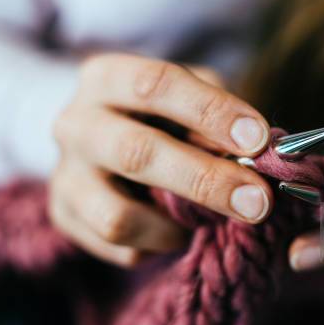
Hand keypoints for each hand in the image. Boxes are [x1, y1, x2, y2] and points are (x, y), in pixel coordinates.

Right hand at [49, 54, 272, 266]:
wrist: (98, 139)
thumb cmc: (157, 114)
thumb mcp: (186, 97)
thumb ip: (216, 117)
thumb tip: (258, 154)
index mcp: (108, 77)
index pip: (158, 85)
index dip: (212, 112)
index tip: (258, 140)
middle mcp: (76, 123)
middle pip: (137, 153)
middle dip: (205, 180)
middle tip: (257, 202)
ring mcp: (65, 175)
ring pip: (118, 217)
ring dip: (177, 227)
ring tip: (206, 222)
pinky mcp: (65, 216)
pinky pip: (117, 247)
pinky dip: (157, 245)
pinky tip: (176, 231)